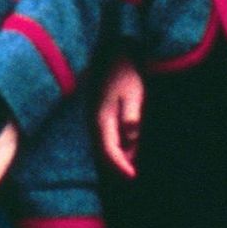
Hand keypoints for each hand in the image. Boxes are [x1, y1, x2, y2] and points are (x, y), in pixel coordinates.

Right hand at [97, 59, 144, 177]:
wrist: (110, 50)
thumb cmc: (124, 70)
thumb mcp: (133, 93)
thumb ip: (131, 118)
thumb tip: (130, 143)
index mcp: (101, 117)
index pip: (109, 150)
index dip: (120, 166)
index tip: (133, 177)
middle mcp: (93, 120)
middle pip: (103, 152)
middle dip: (117, 165)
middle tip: (132, 176)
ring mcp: (93, 116)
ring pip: (103, 144)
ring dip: (117, 155)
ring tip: (131, 164)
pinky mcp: (97, 112)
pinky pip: (104, 135)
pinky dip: (116, 144)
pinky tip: (128, 146)